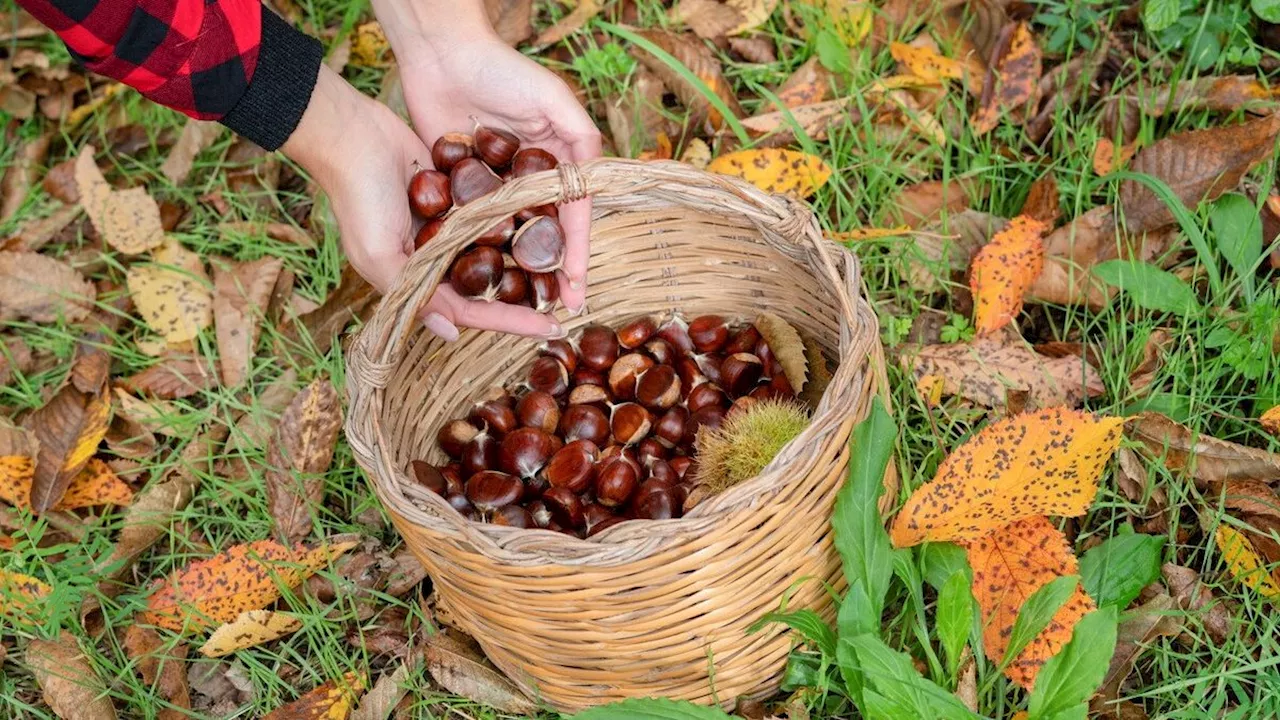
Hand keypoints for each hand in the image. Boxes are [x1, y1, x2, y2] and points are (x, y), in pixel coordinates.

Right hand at [283, 67, 565, 340]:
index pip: (473, 310)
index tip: (552, 329)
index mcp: (419, 278)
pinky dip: (519, 217)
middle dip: (526, 296)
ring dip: (528, 256)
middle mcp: (438, 255)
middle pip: (491, 285)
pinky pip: (496, 211)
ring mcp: (451, 223)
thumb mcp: (380, 255)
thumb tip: (451, 335)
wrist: (352, 134)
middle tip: (568, 303)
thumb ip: (415, 295)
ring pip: (498, 248)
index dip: (512, 322)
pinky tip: (554, 220)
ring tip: (568, 265)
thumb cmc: (358, 198)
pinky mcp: (460, 191)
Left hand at [378, 14, 601, 313]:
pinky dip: (481, 251)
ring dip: (520, 272)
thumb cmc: (501, 70)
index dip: (577, 251)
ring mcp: (495, 185)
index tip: (578, 285)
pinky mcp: (461, 186)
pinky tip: (484, 281)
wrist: (440, 55)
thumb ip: (581, 137)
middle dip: (554, 273)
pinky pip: (474, 225)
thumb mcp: (553, 99)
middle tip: (558, 309)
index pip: (572, 215)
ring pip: (512, 237)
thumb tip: (594, 183)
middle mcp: (530, 178)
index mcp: (558, 160)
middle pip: (546, 234)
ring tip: (525, 307)